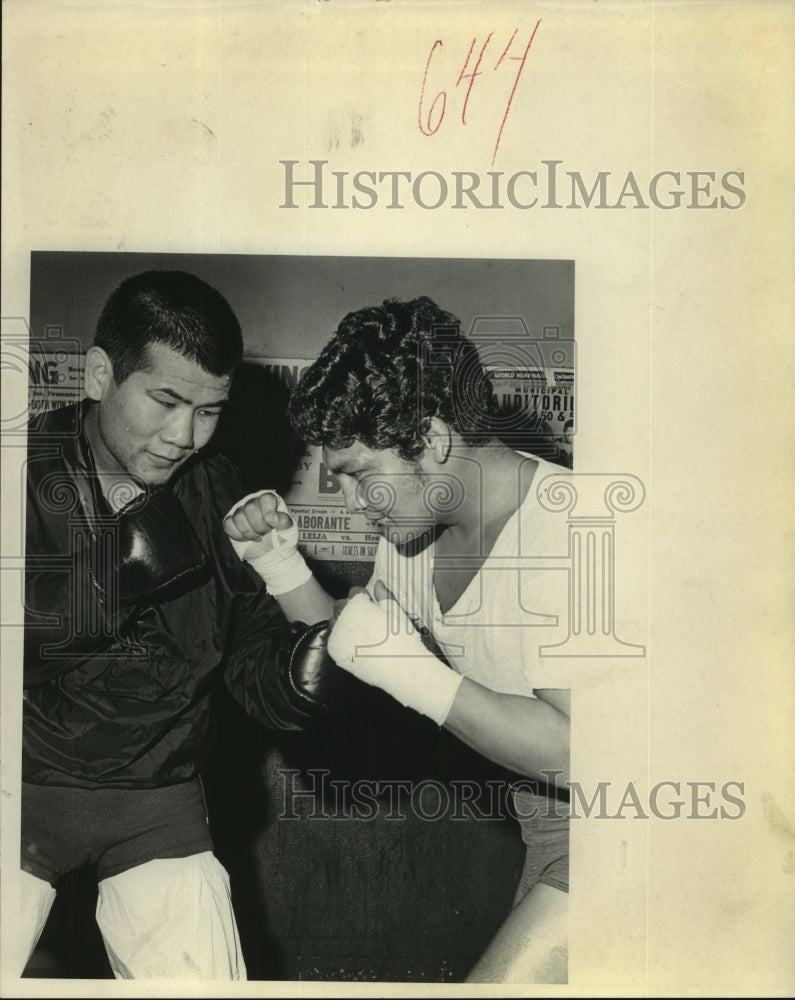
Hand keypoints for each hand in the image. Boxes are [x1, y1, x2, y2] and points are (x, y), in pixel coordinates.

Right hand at [223, 490, 294, 553]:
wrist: (271, 553)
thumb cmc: (281, 538)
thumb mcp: (289, 529)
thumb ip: (283, 521)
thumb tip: (271, 517)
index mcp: (270, 500)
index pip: (266, 498)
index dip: (268, 513)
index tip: (272, 525)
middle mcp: (254, 502)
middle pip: (250, 508)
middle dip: (259, 526)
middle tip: (265, 533)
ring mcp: (241, 511)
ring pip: (239, 517)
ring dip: (249, 533)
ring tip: (258, 537)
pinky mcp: (230, 521)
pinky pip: (228, 525)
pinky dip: (238, 535)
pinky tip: (246, 538)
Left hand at [326, 584, 461, 725]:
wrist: (402, 669)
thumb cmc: (402, 639)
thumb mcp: (396, 613)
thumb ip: (384, 596)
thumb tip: (378, 584)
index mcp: (358, 606)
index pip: (354, 592)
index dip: (364, 597)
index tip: (370, 604)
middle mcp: (344, 619)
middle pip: (340, 606)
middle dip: (350, 608)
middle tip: (365, 618)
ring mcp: (338, 637)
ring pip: (334, 622)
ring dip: (343, 622)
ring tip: (360, 631)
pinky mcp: (336, 653)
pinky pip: (333, 640)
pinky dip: (341, 639)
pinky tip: (356, 644)